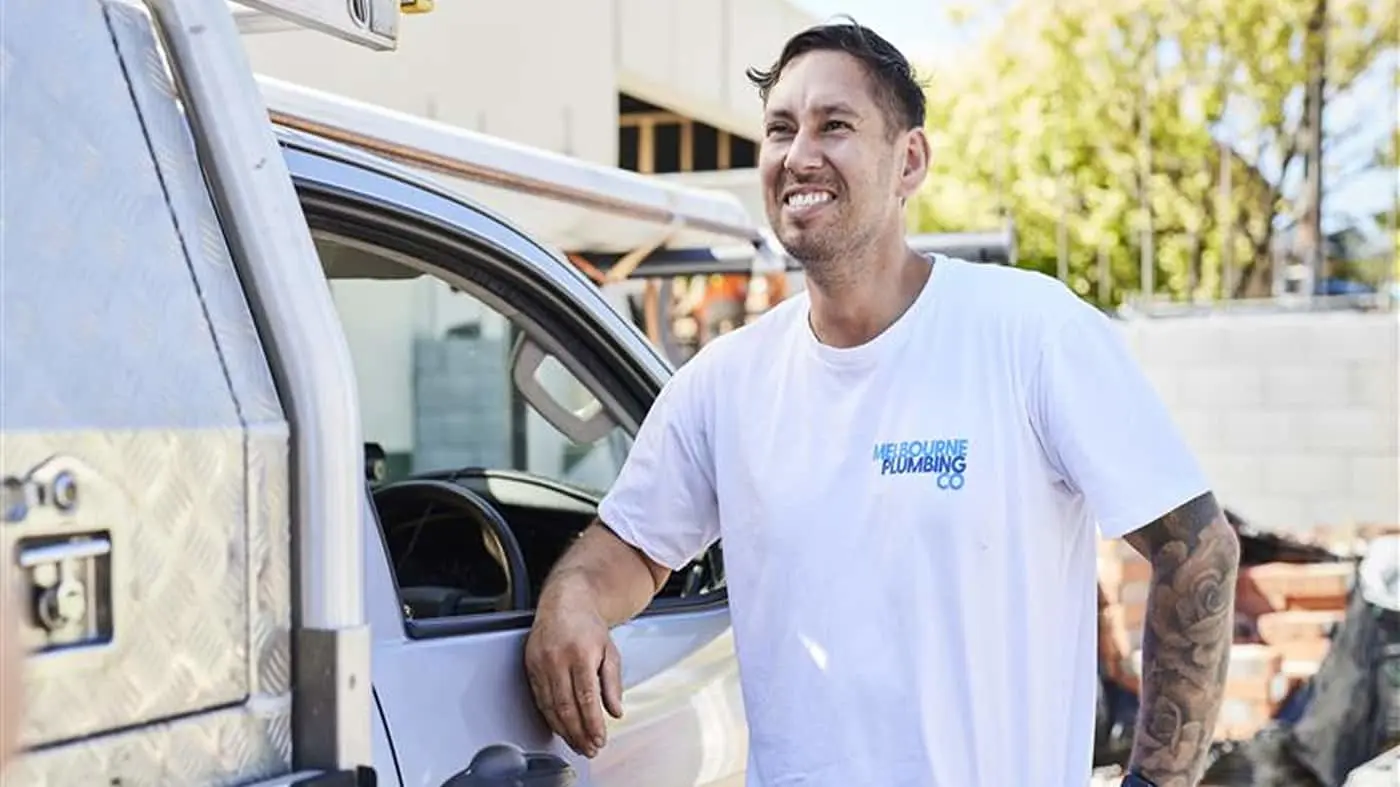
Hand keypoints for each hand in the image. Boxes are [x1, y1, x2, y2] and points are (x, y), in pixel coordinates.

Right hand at [524, 597, 623, 757]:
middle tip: (589, 749)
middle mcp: (557, 659)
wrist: (564, 604)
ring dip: (564, 731)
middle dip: (578, 733)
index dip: (592, 724)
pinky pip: (539, 700)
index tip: (599, 740)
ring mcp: (540, 664)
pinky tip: (560, 728)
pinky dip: (550, 718)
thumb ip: (612, 683)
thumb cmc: (588, 627)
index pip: (586, 698)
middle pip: (566, 707)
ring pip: (550, 707)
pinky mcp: (529, 667)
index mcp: (581, 654)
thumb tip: (616, 712)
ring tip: (577, 744)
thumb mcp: (610, 651)